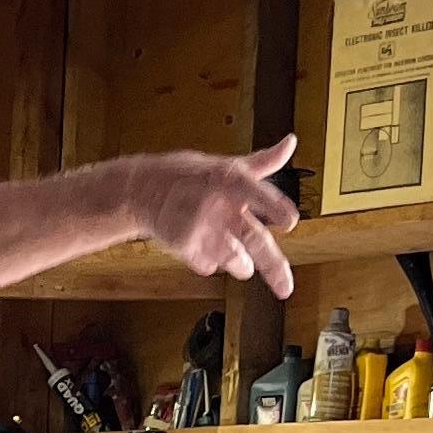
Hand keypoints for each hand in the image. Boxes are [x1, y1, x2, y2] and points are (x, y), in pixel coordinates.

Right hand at [138, 136, 297, 293]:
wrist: (142, 189)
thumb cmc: (188, 176)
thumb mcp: (225, 164)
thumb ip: (263, 161)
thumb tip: (290, 143)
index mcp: (229, 180)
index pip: (255, 192)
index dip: (274, 207)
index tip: (290, 222)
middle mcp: (216, 204)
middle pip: (252, 239)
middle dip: (273, 267)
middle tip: (285, 288)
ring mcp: (199, 228)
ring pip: (234, 260)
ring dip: (241, 265)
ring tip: (241, 262)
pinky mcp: (183, 245)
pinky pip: (209, 265)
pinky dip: (212, 262)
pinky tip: (205, 248)